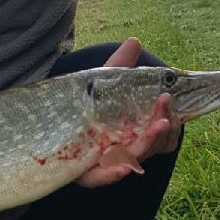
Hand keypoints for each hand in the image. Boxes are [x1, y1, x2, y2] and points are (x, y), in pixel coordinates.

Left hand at [75, 38, 182, 189]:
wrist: (50, 133)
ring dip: (149, 144)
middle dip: (162, 129)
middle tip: (166, 113)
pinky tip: (123, 167)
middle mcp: (127, 149)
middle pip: (154, 144)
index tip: (167, 98)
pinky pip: (105, 178)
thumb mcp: (101, 86)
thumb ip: (118, 66)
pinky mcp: (89, 175)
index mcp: (135, 131)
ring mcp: (110, 163)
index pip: (160, 128)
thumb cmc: (85, 110)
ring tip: (157, 128)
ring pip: (136, 158)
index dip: (169, 118)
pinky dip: (115, 173)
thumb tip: (134, 41)